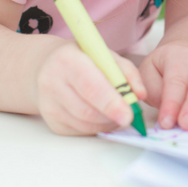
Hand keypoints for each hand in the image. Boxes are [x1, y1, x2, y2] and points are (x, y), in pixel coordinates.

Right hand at [31, 43, 147, 135]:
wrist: (47, 67)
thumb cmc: (83, 59)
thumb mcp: (105, 55)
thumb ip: (127, 72)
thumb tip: (140, 95)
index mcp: (68, 59)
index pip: (91, 86)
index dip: (111, 103)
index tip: (128, 115)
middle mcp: (52, 82)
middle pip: (87, 110)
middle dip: (112, 116)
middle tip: (129, 116)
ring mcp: (48, 105)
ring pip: (85, 124)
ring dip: (107, 122)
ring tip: (115, 111)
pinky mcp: (51, 122)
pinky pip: (80, 131)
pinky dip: (97, 126)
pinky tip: (100, 115)